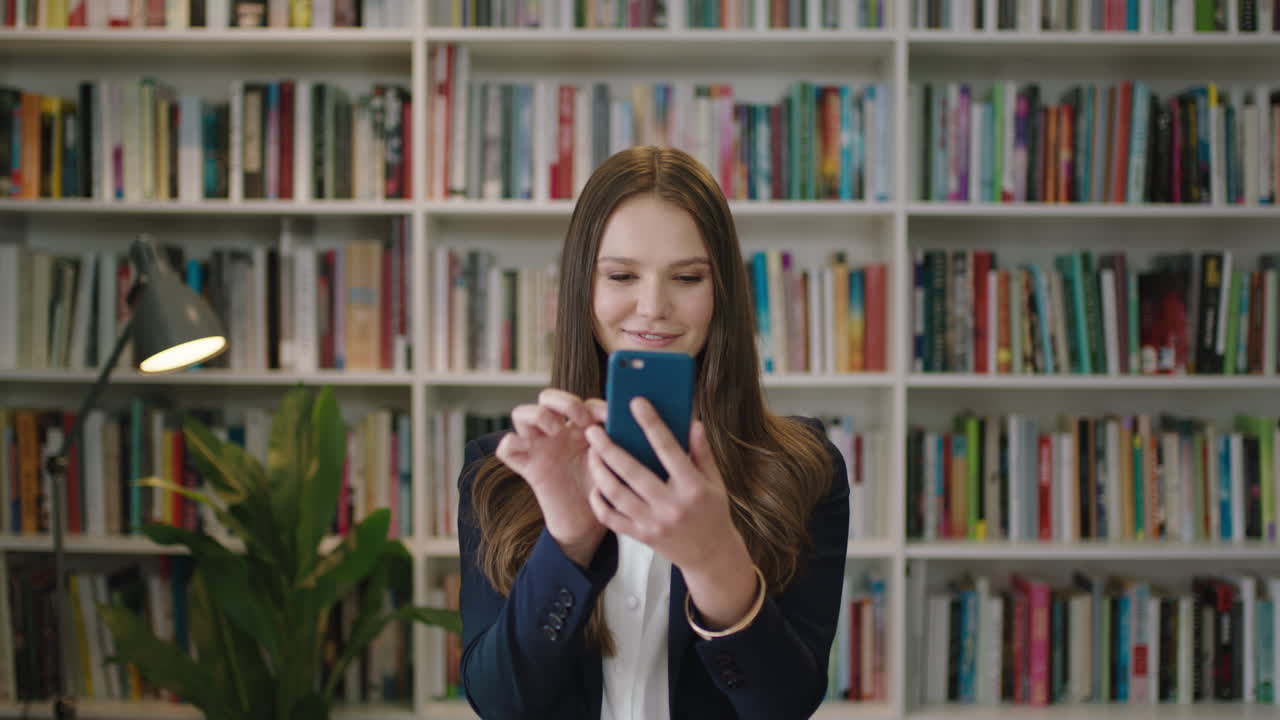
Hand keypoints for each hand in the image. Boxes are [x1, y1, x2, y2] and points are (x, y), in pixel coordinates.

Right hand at [495, 389, 607, 565]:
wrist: (588, 523)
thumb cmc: (603, 489)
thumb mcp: (614, 461)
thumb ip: (615, 440)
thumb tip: (621, 418)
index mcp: (580, 428)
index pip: (582, 401)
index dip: (594, 404)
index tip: (610, 418)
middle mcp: (557, 433)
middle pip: (547, 397)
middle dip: (563, 401)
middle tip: (581, 420)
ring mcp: (539, 448)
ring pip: (520, 413)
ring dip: (537, 415)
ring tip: (556, 431)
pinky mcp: (528, 467)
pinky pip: (506, 448)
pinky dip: (511, 443)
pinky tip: (529, 450)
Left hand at [582, 397, 746, 577]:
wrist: (710, 556)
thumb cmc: (712, 512)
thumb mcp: (715, 481)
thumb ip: (702, 452)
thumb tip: (692, 421)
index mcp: (692, 487)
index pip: (668, 448)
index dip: (652, 423)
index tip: (636, 403)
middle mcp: (671, 506)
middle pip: (632, 471)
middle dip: (609, 448)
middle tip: (593, 430)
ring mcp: (653, 523)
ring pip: (616, 494)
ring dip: (599, 471)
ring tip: (591, 453)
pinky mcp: (641, 536)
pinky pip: (611, 518)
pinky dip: (599, 501)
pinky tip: (595, 485)